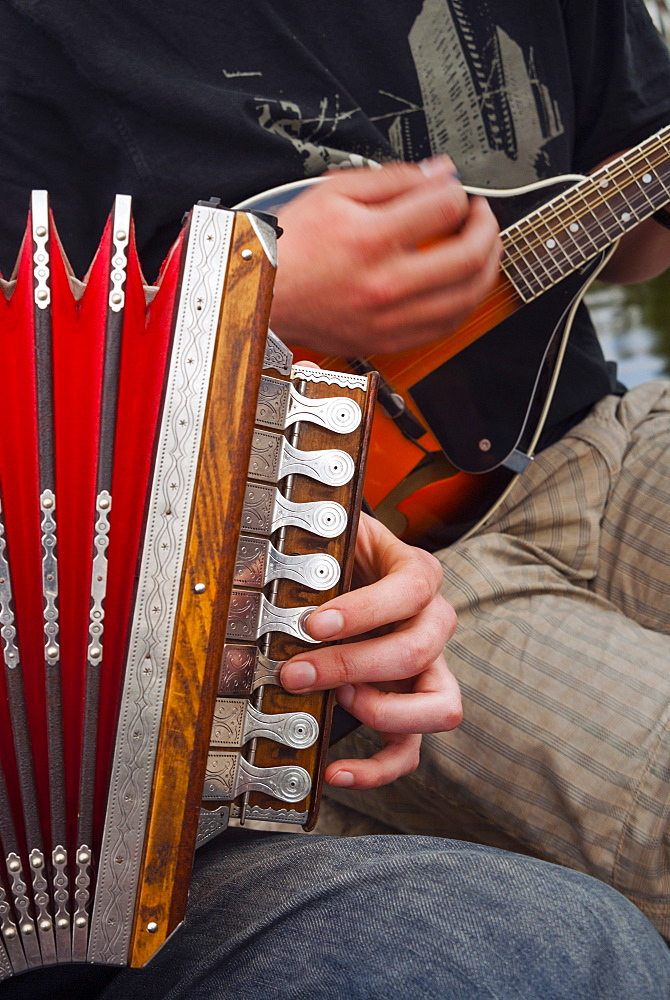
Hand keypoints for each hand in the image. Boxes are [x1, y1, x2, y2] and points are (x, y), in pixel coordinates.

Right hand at [270, 158, 501, 356]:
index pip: (444, 208)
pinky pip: (447, 325)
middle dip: (487, 227)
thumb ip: (392, 180)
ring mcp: (390, 318)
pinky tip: (462, 283)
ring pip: (467, 296)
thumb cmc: (292, 248)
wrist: (265, 296)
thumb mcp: (333, 193)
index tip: (453, 189)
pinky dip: (465, 301)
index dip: (456, 191)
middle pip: (468, 256)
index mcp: (370, 240)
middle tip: (480, 215)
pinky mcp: (390, 339)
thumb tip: (438, 174)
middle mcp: (385, 283)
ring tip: (482, 246)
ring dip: (487, 266)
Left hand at [280, 513, 460, 789]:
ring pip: (439, 706)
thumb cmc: (343, 556)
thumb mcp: (323, 547)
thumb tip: (242, 612)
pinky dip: (379, 767)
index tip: (313, 625)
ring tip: (338, 699)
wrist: (355, 564)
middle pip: (417, 650)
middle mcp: (434, 620)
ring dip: (382, 711)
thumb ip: (289, 568)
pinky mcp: (412, 706)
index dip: (363, 612)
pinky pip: (411, 748)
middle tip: (299, 671)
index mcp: (419, 574)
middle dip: (351, 665)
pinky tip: (336, 770)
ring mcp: (431, 667)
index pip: (409, 591)